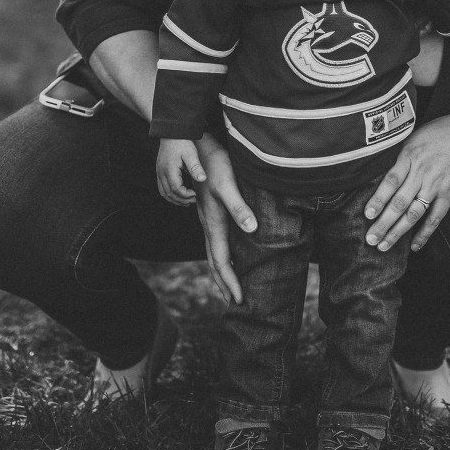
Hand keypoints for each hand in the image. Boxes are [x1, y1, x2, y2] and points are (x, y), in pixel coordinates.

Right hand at [156, 138, 206, 204]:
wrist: (172, 133)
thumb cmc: (182, 142)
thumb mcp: (191, 154)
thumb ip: (196, 167)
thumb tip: (202, 179)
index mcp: (169, 170)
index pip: (176, 189)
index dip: (186, 195)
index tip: (195, 195)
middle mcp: (161, 173)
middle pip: (169, 194)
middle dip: (181, 200)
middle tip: (193, 200)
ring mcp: (159, 172)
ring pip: (164, 193)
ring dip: (175, 199)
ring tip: (186, 201)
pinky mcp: (159, 171)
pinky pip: (161, 188)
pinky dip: (169, 194)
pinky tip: (178, 195)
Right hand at [194, 133, 257, 304]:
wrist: (196, 147)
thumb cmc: (213, 165)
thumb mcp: (227, 185)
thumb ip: (239, 208)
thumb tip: (253, 230)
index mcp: (213, 223)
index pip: (221, 261)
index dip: (230, 281)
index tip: (239, 300)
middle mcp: (207, 224)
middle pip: (214, 261)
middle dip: (224, 282)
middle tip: (234, 302)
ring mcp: (206, 218)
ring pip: (212, 252)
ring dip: (220, 271)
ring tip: (228, 286)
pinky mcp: (208, 211)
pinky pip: (213, 242)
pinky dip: (220, 256)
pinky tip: (226, 254)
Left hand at [363, 110, 449, 252]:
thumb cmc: (442, 132)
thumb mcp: (416, 135)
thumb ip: (399, 153)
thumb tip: (377, 166)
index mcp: (410, 156)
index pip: (390, 182)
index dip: (378, 200)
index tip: (367, 215)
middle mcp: (421, 173)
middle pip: (399, 203)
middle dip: (383, 224)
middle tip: (370, 240)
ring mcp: (436, 185)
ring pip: (414, 214)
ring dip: (397, 232)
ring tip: (384, 246)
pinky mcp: (449, 194)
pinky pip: (435, 218)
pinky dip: (424, 233)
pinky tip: (414, 246)